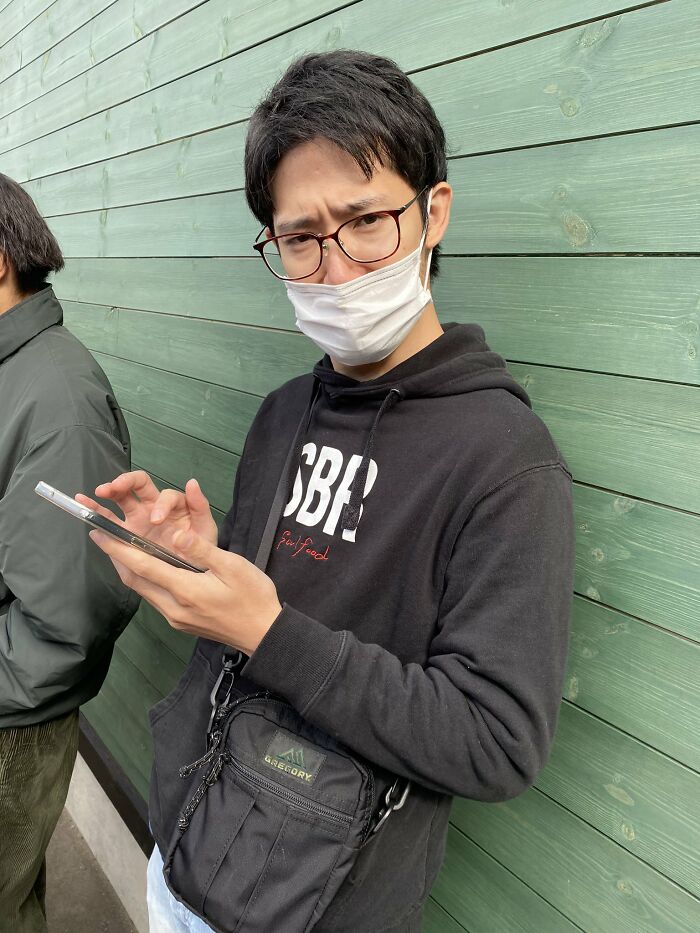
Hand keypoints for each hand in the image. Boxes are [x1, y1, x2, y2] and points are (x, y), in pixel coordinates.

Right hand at [76, 470, 217, 550]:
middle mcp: (154, 506)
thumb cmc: (200, 548)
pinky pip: (109, 519)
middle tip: (114, 488)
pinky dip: (96, 510)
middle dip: (125, 482)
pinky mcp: (127, 531)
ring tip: (95, 493)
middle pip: (138, 485)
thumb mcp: (205, 528)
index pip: (165, 495)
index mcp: (174, 504)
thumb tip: (192, 482)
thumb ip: (200, 506)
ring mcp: (138, 518)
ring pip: (121, 497)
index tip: (157, 520)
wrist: (190, 572)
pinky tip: (83, 506)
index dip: (160, 504)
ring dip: (108, 491)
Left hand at [89, 526, 282, 655]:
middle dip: (116, 558)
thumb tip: (175, 533)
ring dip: (129, 569)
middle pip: (135, 580)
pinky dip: (144, 579)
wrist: (263, 634)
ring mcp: (175, 617)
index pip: (142, 566)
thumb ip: (201, 550)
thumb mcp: (233, 567)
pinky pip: (154, 597)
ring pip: (143, 590)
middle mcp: (173, 606)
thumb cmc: (252, 597)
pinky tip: (148, 568)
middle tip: (103, 535)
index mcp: (184, 590)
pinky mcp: (180, 621)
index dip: (118, 549)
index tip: (98, 532)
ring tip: (120, 549)